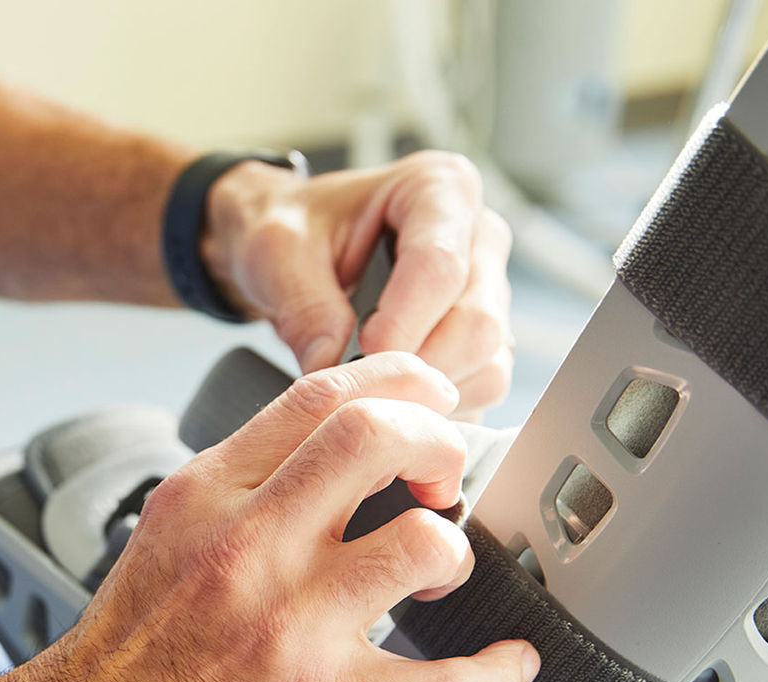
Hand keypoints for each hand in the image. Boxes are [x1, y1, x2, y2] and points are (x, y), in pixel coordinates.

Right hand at [0, 353, 537, 681]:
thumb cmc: (131, 647)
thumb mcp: (170, 528)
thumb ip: (248, 478)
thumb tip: (336, 441)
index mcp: (210, 493)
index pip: (322, 394)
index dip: (401, 381)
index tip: (430, 399)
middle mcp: (249, 546)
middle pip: (377, 437)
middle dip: (439, 440)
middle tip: (445, 478)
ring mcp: (287, 626)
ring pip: (423, 544)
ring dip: (459, 553)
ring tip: (439, 575)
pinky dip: (495, 673)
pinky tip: (507, 665)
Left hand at [202, 152, 514, 417]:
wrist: (293, 245)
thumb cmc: (292, 231)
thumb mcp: (277, 251)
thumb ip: (304, 306)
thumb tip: (332, 369)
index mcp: (438, 189)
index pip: (440, 265)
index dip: (402, 322)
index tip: (361, 352)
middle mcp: (480, 237)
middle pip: (478, 322)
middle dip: (418, 367)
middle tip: (360, 384)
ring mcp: (489, 291)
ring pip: (488, 362)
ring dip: (429, 394)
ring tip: (371, 391)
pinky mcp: (484, 339)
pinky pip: (482, 386)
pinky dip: (438, 407)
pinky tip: (392, 402)